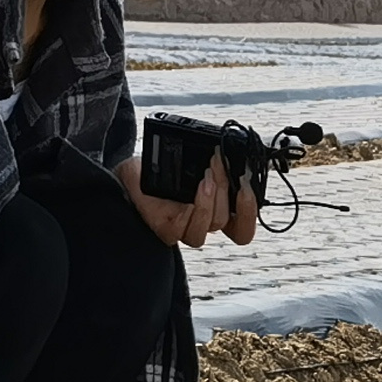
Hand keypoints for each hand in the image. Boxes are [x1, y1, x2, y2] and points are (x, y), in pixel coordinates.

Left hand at [112, 151, 240, 250]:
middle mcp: (202, 222)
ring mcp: (184, 229)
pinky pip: (183, 230)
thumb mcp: (194, 160)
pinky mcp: (165, 230)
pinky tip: (191, 192)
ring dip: (212, 198)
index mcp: (215, 210)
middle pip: (226, 220)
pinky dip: (192, 210)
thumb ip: (218, 162)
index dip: (249, 213)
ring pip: (211, 225)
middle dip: (225, 188)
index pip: (242, 228)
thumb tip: (237, 151)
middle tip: (219, 163)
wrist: (131, 170)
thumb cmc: (161, 166)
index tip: (246, 187)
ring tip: (206, 175)